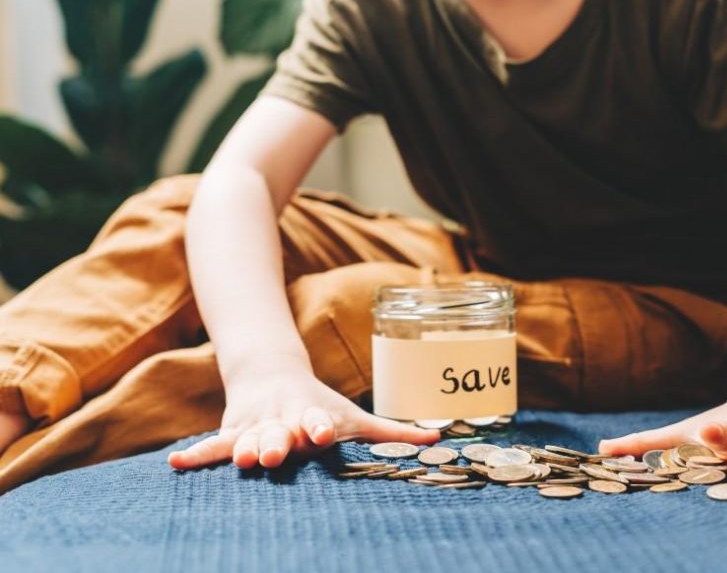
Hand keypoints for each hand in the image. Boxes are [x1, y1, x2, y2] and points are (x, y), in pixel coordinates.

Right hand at [167, 369, 438, 469]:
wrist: (271, 373)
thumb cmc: (320, 406)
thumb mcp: (354, 415)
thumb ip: (393, 432)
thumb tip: (439, 438)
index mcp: (312, 414)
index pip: (317, 420)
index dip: (318, 426)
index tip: (320, 433)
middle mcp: (282, 419)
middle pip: (278, 431)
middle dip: (276, 441)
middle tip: (275, 452)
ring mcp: (254, 425)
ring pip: (246, 438)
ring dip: (242, 448)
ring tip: (240, 458)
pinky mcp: (232, 432)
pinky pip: (214, 445)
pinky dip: (196, 454)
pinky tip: (176, 464)